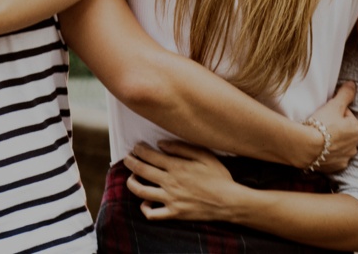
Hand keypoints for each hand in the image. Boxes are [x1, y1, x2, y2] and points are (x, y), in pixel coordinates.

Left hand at [124, 141, 245, 221]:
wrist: (229, 202)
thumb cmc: (219, 176)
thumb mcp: (204, 155)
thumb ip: (181, 147)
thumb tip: (160, 143)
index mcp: (176, 166)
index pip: (149, 155)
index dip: (139, 150)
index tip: (136, 147)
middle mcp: (170, 182)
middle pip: (141, 170)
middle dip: (130, 162)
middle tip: (127, 158)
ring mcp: (170, 199)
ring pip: (141, 192)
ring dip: (132, 183)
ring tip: (132, 179)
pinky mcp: (174, 213)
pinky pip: (153, 214)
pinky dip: (145, 209)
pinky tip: (146, 203)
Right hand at [304, 81, 357, 172]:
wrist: (305, 146)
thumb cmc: (321, 124)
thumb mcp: (334, 105)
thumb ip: (345, 94)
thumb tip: (353, 84)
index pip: (347, 117)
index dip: (335, 114)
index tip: (325, 115)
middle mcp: (355, 147)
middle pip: (344, 133)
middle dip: (335, 129)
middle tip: (320, 125)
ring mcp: (344, 159)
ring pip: (338, 146)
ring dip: (331, 142)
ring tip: (317, 137)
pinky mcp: (334, 168)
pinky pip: (332, 158)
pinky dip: (326, 154)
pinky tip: (317, 149)